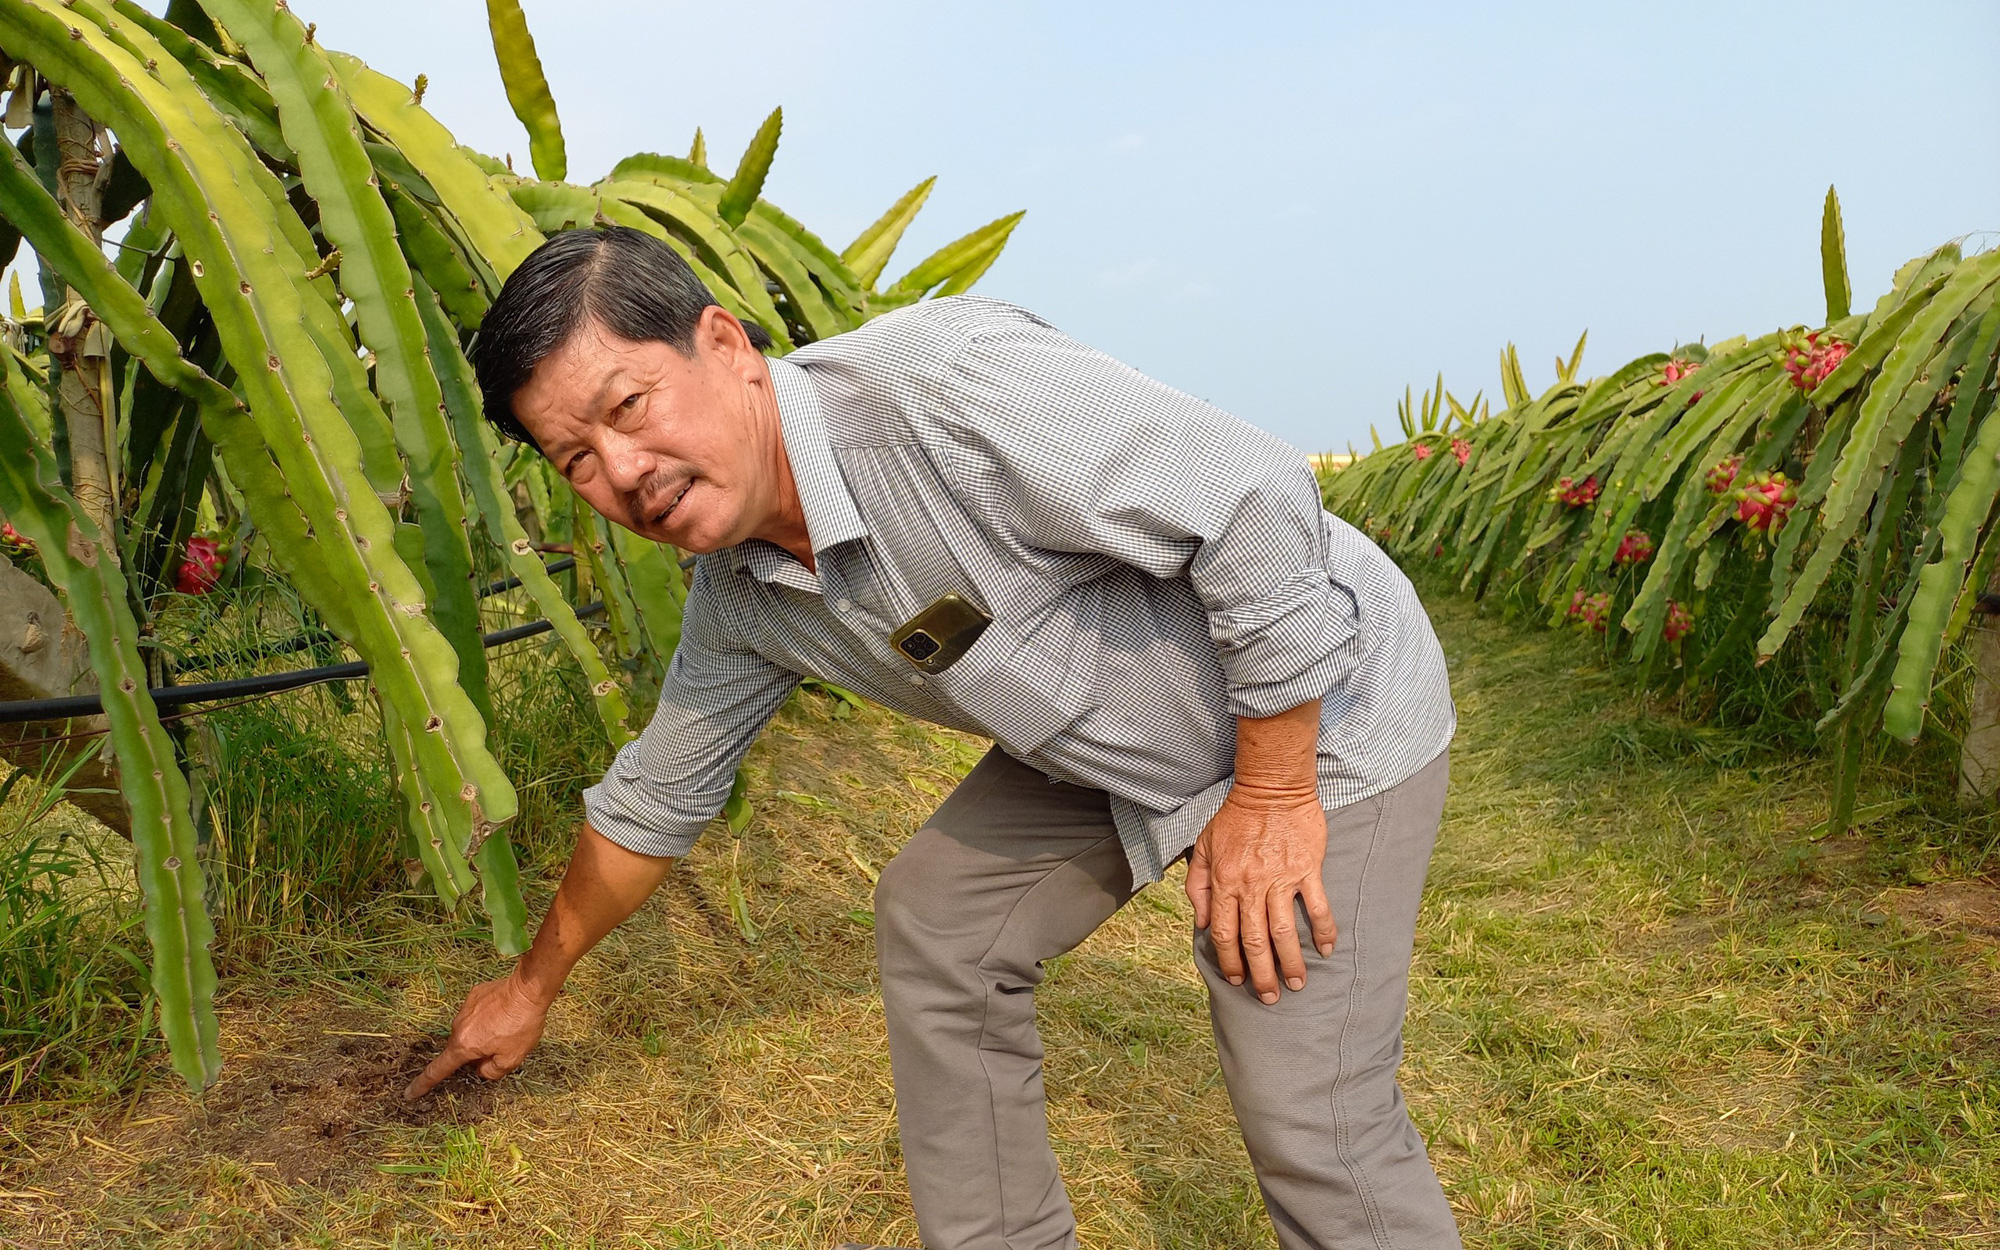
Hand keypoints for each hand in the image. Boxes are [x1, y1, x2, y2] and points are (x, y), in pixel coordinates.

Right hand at [403, 970, 550, 1099]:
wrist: (527, 989)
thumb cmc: (521, 1025)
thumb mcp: (512, 1058)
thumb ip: (491, 1071)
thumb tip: (480, 1069)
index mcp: (464, 1046)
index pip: (438, 1070)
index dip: (423, 1084)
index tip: (410, 1093)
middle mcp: (458, 1027)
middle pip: (460, 1049)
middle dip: (475, 1054)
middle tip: (501, 1048)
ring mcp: (464, 1009)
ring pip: (469, 1031)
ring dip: (483, 1034)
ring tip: (507, 1028)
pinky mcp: (474, 995)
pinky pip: (476, 1014)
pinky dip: (487, 1018)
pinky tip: (504, 1013)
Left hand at [1185, 784, 1334, 1004]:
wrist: (1271, 789)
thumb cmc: (1235, 817)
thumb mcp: (1203, 847)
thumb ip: (1196, 885)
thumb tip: (1201, 923)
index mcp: (1224, 882)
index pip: (1224, 933)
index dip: (1229, 961)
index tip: (1236, 980)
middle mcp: (1251, 885)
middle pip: (1254, 941)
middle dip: (1260, 974)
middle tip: (1269, 997)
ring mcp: (1280, 879)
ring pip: (1284, 931)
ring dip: (1290, 962)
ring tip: (1296, 985)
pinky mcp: (1307, 869)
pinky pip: (1317, 906)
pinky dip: (1323, 930)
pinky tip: (1326, 950)